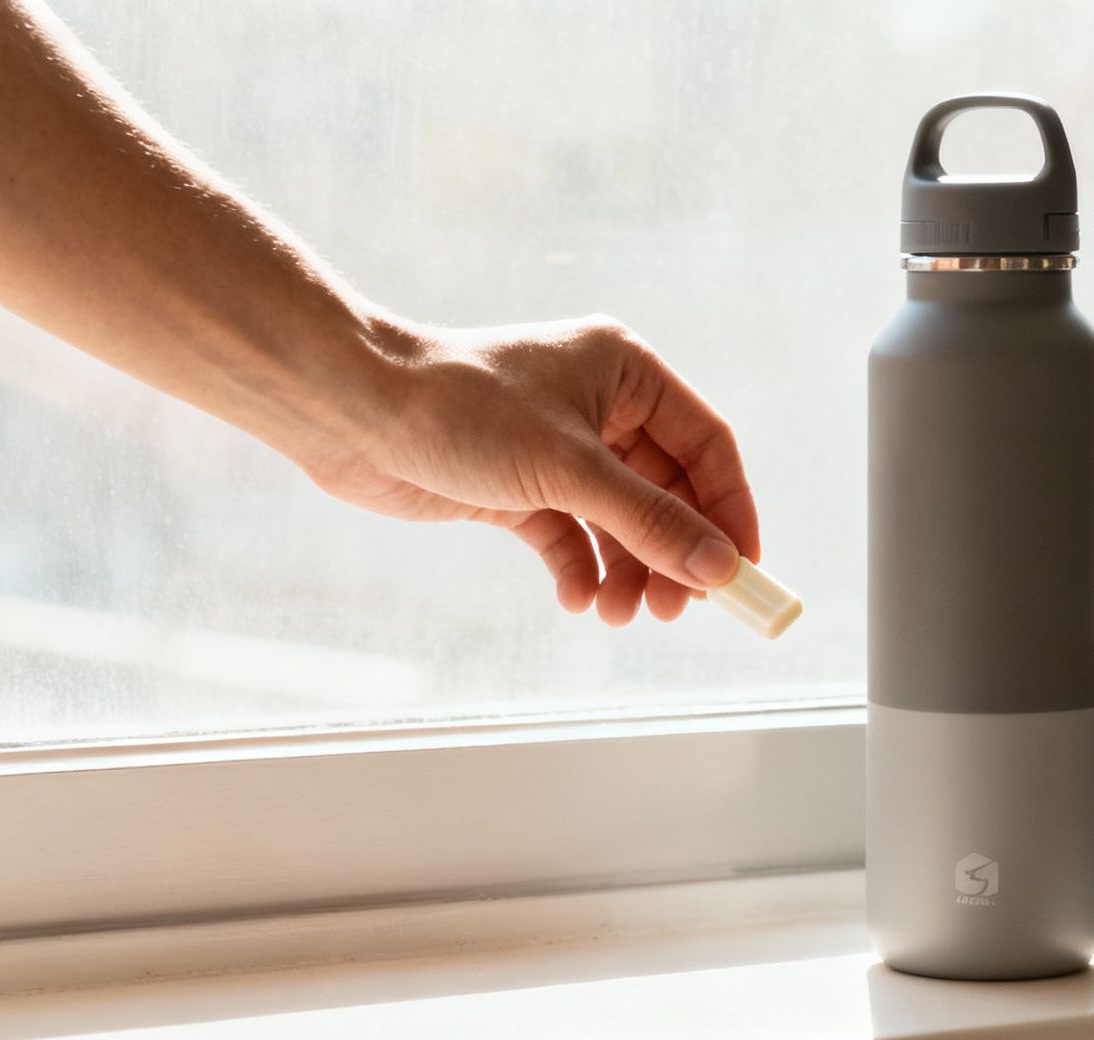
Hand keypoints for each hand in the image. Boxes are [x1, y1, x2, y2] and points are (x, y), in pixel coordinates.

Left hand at [303, 315, 759, 625]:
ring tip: (617, 613)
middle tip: (677, 610)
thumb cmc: (460, 409)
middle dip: (672, 553)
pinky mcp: (519, 484)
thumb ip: (651, 523)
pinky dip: (580, 568)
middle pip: (667, 491)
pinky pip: (571, 535)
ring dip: (627, 571)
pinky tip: (577, 598)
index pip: (706, 446)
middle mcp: (599, 405)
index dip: (730, 511)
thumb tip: (718, 570)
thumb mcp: (571, 471)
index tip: (742, 572)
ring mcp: (559, 447)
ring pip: (620, 520)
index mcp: (626, 372)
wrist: (351, 410)